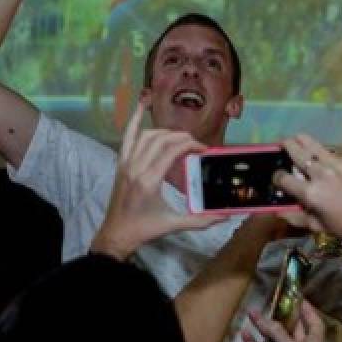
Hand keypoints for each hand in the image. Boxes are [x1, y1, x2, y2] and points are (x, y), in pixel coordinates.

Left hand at [91, 101, 223, 258]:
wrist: (117, 234)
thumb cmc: (144, 230)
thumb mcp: (174, 224)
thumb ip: (200, 220)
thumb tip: (224, 217)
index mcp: (149, 180)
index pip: (172, 150)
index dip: (190, 145)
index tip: (204, 150)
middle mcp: (136, 167)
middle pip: (161, 139)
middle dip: (181, 137)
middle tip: (196, 145)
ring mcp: (125, 164)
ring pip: (146, 136)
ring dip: (165, 132)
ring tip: (180, 138)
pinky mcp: (121, 164)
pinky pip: (127, 138)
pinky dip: (134, 122)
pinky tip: (141, 107)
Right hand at [243, 301, 325, 341]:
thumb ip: (277, 332)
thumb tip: (264, 320)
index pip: (315, 324)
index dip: (309, 311)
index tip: (298, 299)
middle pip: (292, 328)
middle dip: (281, 315)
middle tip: (271, 301)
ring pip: (273, 339)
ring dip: (263, 327)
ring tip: (252, 313)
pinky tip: (244, 333)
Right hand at [274, 135, 341, 247]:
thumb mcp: (317, 226)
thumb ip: (295, 218)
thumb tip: (278, 212)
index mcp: (310, 193)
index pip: (284, 178)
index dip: (277, 177)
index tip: (278, 177)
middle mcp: (321, 174)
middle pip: (296, 152)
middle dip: (286, 146)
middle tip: (282, 143)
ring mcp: (338, 164)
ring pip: (314, 145)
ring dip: (303, 141)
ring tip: (298, 138)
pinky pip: (335, 154)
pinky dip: (327, 156)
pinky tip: (329, 160)